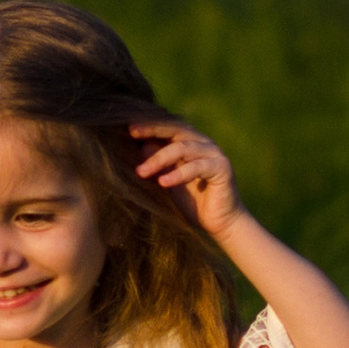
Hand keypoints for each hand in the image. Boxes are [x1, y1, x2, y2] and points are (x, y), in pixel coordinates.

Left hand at [128, 120, 243, 239]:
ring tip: (141, 172)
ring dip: (159, 159)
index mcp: (189, 142)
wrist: (221, 223)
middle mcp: (202, 143)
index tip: (126, 128)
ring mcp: (213, 153)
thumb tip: (137, 147)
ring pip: (183, 148)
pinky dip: (179, 174)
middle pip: (175, 129)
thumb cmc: (192, 201)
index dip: (148, 125)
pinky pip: (197, 167)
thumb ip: (156, 164)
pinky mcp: (222, 168)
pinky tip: (163, 182)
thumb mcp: (167, 180)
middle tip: (132, 133)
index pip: (167, 126)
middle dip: (152, 129)